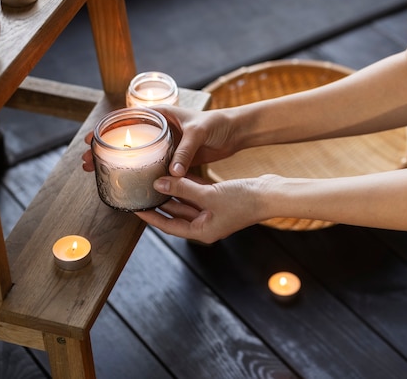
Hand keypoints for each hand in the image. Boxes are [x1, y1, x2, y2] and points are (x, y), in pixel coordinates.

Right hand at [82, 105, 237, 174]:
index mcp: (161, 115)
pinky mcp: (174, 159)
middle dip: (104, 149)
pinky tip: (126, 181)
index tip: (90, 138)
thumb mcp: (198, 133)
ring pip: (137, 155)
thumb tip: (172, 174)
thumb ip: (184, 152)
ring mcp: (165, 146)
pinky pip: (154, 167)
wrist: (235, 132)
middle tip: (87, 161)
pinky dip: (140, 174)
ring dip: (119, 164)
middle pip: (126, 140)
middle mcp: (159, 130)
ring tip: (97, 171)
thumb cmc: (217, 123)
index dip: (106, 128)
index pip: (126, 118)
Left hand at [136, 173, 274, 243]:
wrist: (270, 194)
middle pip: (175, 214)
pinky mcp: (219, 200)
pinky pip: (197, 194)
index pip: (168, 226)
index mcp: (202, 231)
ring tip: (154, 180)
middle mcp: (205, 224)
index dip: (151, 218)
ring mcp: (213, 213)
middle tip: (141, 191)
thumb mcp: (209, 195)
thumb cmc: (243, 200)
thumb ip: (183, 188)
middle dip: (159, 202)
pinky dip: (187, 185)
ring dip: (172, 191)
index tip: (135, 210)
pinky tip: (175, 174)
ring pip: (186, 202)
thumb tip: (159, 183)